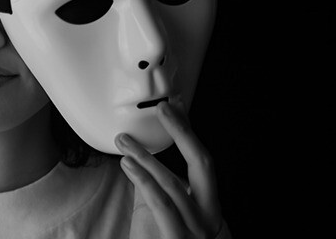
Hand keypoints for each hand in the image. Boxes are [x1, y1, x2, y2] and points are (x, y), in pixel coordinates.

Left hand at [115, 100, 223, 238]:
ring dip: (146, 158)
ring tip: (126, 142)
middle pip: (203, 164)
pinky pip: (162, 204)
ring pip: (174, 183)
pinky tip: (128, 166)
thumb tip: (139, 158)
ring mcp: (197, 230)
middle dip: (184, 132)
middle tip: (163, 110)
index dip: (189, 133)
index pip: (203, 162)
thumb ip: (154, 187)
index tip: (174, 109)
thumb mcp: (160, 214)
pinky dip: (144, 181)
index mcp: (209, 206)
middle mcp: (209, 216)